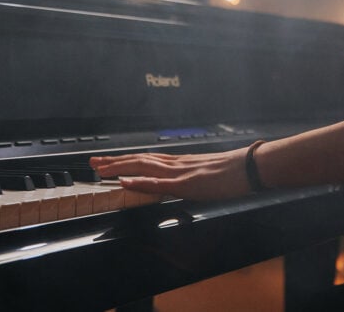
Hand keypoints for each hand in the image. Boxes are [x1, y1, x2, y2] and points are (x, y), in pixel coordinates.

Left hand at [89, 147, 252, 200]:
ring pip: (143, 167)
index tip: (107, 161)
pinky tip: (125, 182)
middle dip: (114, 161)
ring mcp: (181, 172)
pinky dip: (139, 182)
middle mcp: (176, 163)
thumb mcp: (205, 172)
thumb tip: (176, 181)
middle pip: (139, 160)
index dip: (125, 160)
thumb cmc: (232, 171)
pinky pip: (159, 183)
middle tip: (92, 163)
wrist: (251, 166)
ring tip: (100, 169)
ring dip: (119, 167)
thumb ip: (189, 175)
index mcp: (180, 162)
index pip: (146, 159)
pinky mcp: (187, 184)